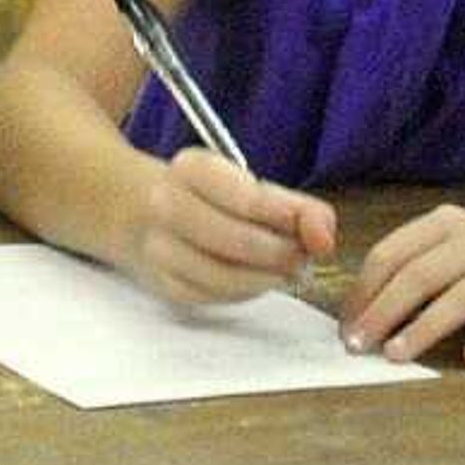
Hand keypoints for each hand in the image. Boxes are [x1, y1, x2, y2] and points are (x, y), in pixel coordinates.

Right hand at [110, 147, 337, 308]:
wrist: (140, 209)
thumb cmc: (210, 198)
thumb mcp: (248, 185)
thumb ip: (296, 207)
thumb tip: (324, 238)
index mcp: (190, 168)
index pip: (245, 198)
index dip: (288, 219)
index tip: (317, 235)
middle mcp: (166, 204)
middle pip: (236, 240)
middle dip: (280, 254)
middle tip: (302, 257)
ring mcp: (159, 247)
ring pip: (225, 276)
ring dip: (265, 278)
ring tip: (282, 269)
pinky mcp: (162, 283)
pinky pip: (213, 297)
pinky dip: (243, 291)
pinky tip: (252, 278)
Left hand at [343, 203, 464, 365]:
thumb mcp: (458, 247)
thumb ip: (418, 268)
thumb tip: (362, 314)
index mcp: (447, 224)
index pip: (392, 253)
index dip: (364, 291)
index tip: (344, 326)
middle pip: (420, 275)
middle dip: (382, 312)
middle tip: (357, 346)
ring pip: (463, 296)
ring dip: (425, 327)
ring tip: (396, 355)